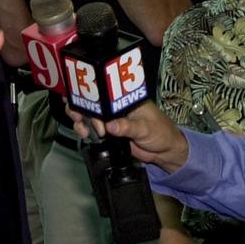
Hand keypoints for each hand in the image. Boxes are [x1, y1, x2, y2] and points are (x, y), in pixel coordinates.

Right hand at [67, 101, 190, 170]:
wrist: (164, 151)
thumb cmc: (161, 133)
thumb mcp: (145, 128)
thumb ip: (128, 127)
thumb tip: (110, 125)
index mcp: (127, 98)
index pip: (105, 92)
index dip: (92, 96)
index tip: (84, 105)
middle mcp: (117, 106)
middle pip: (94, 102)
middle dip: (83, 108)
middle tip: (80, 119)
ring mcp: (112, 118)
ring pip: (90, 115)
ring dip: (82, 121)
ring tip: (83, 129)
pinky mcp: (109, 131)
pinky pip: (93, 129)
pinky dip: (85, 130)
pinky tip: (84, 135)